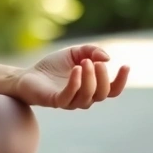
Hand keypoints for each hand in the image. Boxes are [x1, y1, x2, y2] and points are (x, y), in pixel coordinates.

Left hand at [12, 45, 128, 108]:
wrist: (27, 74)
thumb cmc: (53, 66)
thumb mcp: (74, 53)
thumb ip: (90, 51)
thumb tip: (107, 58)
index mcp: (91, 88)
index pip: (113, 91)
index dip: (121, 81)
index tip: (125, 65)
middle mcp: (83, 97)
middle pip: (102, 94)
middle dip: (102, 77)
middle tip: (95, 62)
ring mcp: (70, 101)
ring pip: (88, 96)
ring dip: (89, 79)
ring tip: (85, 63)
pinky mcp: (55, 101)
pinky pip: (69, 96)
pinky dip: (75, 83)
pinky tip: (76, 69)